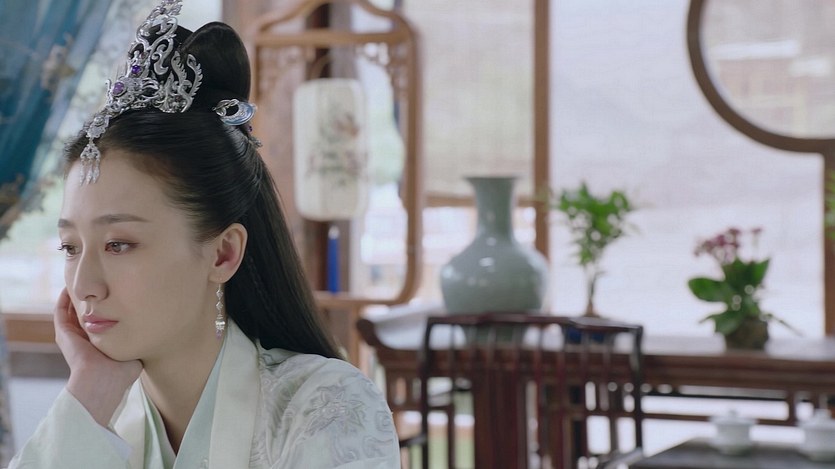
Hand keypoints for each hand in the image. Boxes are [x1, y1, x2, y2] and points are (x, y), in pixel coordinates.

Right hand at [54, 288, 141, 425]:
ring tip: (81, 279)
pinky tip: (68, 286)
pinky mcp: (63, 333)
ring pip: (70, 311)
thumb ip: (140, 341)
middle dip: (90, 299)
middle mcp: (85, 339)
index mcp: (99, 344)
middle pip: (85, 314)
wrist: (102, 382)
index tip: (115, 292)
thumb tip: (154, 331)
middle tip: (98, 282)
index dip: (106, 308)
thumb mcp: (134, 354)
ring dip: (75, 296)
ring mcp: (72, 336)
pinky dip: (63, 299)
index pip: (100, 322)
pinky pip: (60, 312)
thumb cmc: (121, 373)